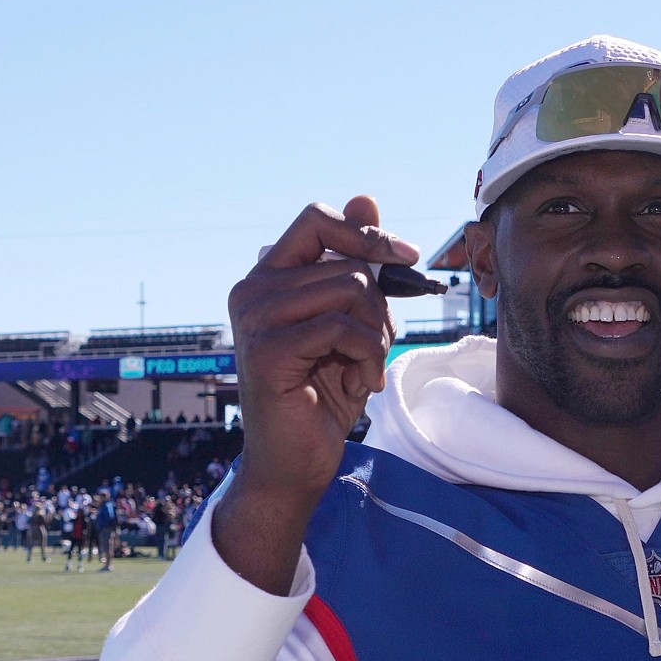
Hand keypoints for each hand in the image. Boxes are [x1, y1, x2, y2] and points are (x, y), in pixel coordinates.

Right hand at [215, 197, 421, 594]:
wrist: (297, 463)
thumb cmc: (325, 394)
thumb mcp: (352, 322)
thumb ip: (356, 264)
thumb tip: (365, 197)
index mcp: (269, 276)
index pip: (318, 218)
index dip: (367, 232)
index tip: (407, 256)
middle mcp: (253, 289)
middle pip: (348, 262)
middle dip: (381, 308)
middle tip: (376, 349)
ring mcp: (255, 318)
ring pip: (350, 290)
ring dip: (376, 334)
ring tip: (366, 367)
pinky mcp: (267, 349)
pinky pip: (341, 327)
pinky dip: (367, 355)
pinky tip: (361, 382)